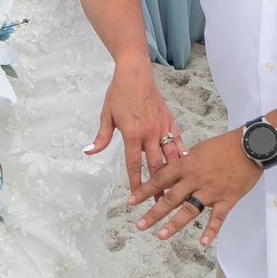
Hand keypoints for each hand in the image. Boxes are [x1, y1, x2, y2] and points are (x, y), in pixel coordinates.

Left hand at [88, 59, 183, 196]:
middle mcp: (149, 133)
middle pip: (155, 166)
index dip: (135, 183)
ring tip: (176, 191)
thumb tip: (89, 152)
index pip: (134, 164)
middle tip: (159, 204)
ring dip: (173, 175)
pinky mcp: (170, 121)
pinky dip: (182, 155)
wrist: (135, 73)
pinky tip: (187, 167)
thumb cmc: (119, 93)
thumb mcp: (106, 115)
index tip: (136, 197)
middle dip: (157, 187)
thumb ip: (101, 137)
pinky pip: (179, 142)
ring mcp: (162, 128)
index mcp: (132, 134)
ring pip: (170, 156)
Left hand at [131, 127, 258, 247]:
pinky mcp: (227, 199)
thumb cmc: (225, 145)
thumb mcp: (199, 149)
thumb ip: (186, 162)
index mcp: (187, 165)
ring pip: (189, 210)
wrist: (250, 146)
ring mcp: (211, 191)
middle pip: (170, 199)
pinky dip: (210, 231)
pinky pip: (217, 218)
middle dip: (153, 213)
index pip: (160, 179)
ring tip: (160, 236)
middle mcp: (195, 180)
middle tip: (139, 225)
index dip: (144, 191)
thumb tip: (173, 169)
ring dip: (173, 225)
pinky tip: (202, 243)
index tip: (131, 201)